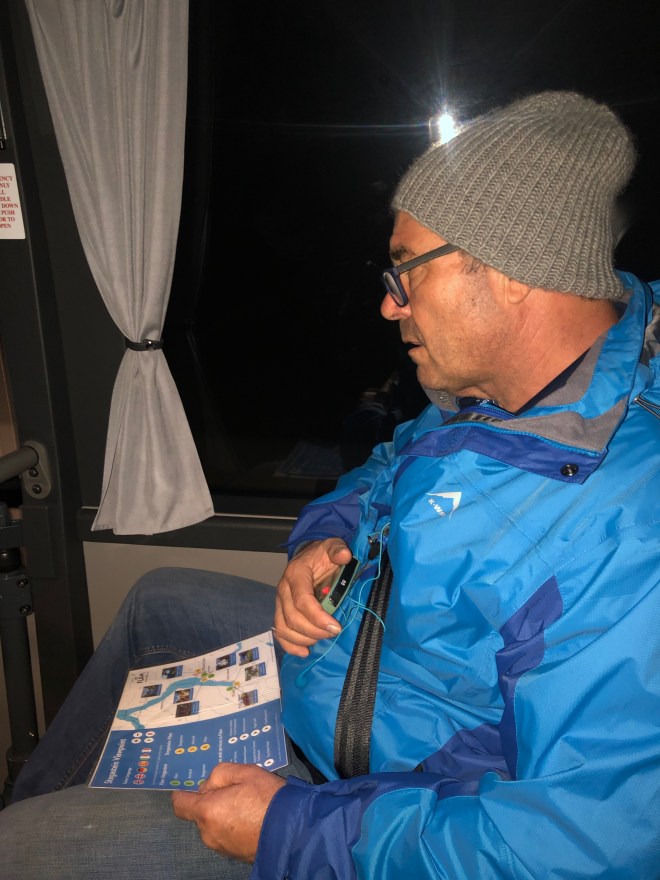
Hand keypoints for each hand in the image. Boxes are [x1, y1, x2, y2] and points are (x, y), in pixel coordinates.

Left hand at [171, 763, 285, 862]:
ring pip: (213, 825)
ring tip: (247, 805)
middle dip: (212, 801)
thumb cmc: (267, 797)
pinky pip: (225, 835)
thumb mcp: (244, 772)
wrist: (292, 830)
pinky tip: (251, 819)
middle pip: (200, 813)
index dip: (183, 794)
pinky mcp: (233, 855)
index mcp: (207, 811)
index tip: (190, 788)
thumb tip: (207, 787)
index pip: (180, 804)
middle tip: (236, 790)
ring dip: (223, 814)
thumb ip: (218, 774)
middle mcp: (208, 833)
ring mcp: (221, 847)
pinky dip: (232, 826)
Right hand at [274, 538, 352, 655]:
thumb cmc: (321, 554)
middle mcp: (283, 589)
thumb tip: (345, 556)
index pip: (302, 600)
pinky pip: (279, 632)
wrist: (308, 556)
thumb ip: (338, 549)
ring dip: (304, 639)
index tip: (335, 627)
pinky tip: (305, 652)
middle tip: (334, 632)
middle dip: (314, 631)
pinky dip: (290, 645)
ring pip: (284, 628)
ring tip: (322, 639)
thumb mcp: (332, 546)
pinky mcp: (280, 611)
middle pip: (292, 618)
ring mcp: (280, 602)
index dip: (317, 617)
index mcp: (296, 574)